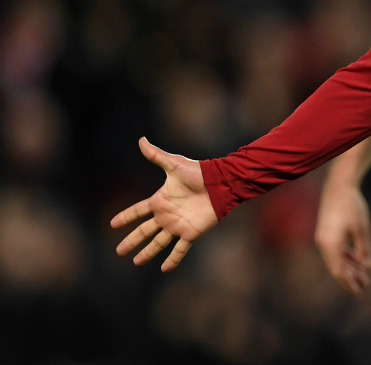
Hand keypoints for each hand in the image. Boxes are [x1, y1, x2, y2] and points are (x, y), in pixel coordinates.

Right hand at [110, 137, 217, 271]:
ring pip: (158, 243)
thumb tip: (141, 140)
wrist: (220, 184)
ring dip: (148, 253)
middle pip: (144, 231)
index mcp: (160, 200)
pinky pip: (179, 249)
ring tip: (136, 262)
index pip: (137, 211)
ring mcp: (178, 225)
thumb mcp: (174, 164)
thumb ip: (157, 155)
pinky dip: (172, 260)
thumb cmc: (198, 173)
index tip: (112, 224)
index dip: (125, 217)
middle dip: (131, 241)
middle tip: (118, 251)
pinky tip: (164, 269)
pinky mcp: (191, 233)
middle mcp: (166, 215)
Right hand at [314, 179, 370, 294]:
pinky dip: (345, 255)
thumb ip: (364, 249)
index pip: (338, 272)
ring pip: (336, 258)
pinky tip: (356, 259)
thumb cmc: (352, 206)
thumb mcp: (361, 229)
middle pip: (336, 267)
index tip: (359, 291)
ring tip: (363, 274)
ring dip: (349, 266)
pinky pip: (335, 249)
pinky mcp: (326, 231)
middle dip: (350, 277)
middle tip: (364, 286)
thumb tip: (367, 267)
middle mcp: (323, 244)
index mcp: (330, 245)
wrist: (338, 185)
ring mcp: (323, 237)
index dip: (349, 283)